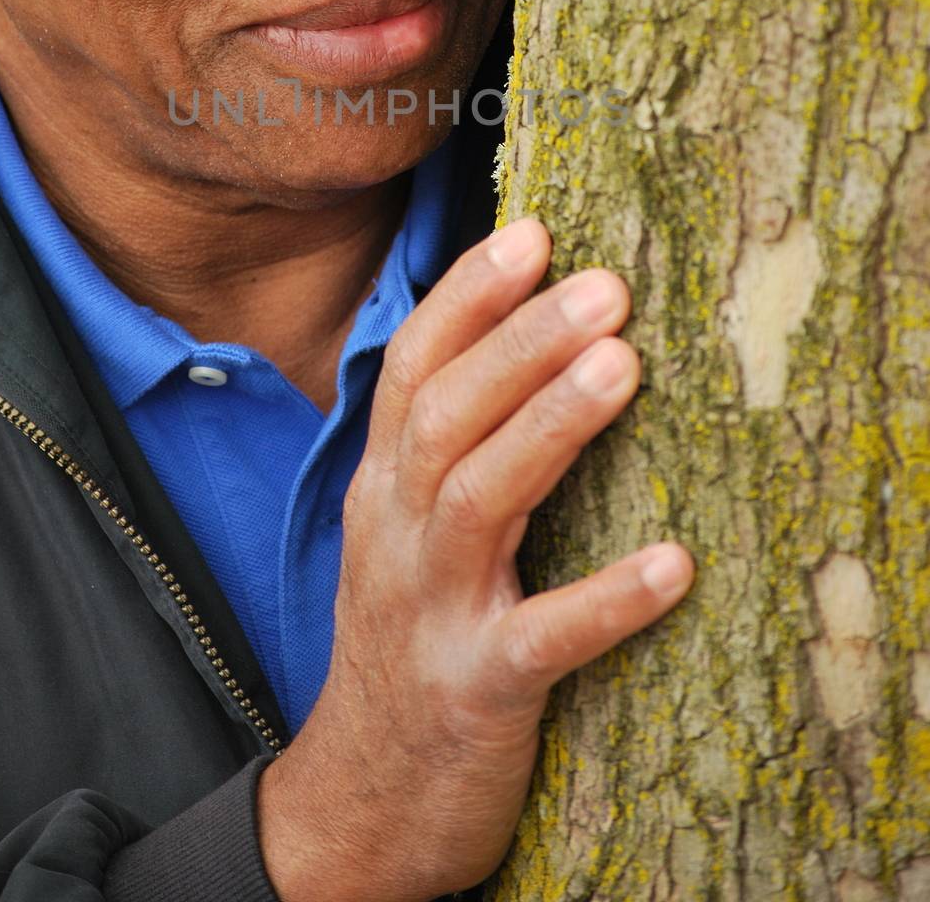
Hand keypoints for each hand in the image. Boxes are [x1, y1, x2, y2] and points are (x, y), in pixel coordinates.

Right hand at [257, 217, 693, 901]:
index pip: (410, 368)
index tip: (534, 232)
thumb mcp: (402, 531)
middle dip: (519, 342)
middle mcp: (392, 533)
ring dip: (548, 427)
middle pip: (444, 416)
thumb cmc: (405, 638)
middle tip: (604, 284)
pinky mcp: (474, 690)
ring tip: (621, 365)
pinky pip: (539, 638)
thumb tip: (533, 340)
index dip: (468, 298)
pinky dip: (603, 600)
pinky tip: (671, 565)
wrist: (361, 798)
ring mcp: (429, 612)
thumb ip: (447, 446)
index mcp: (380, 487)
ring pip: (478, 499)